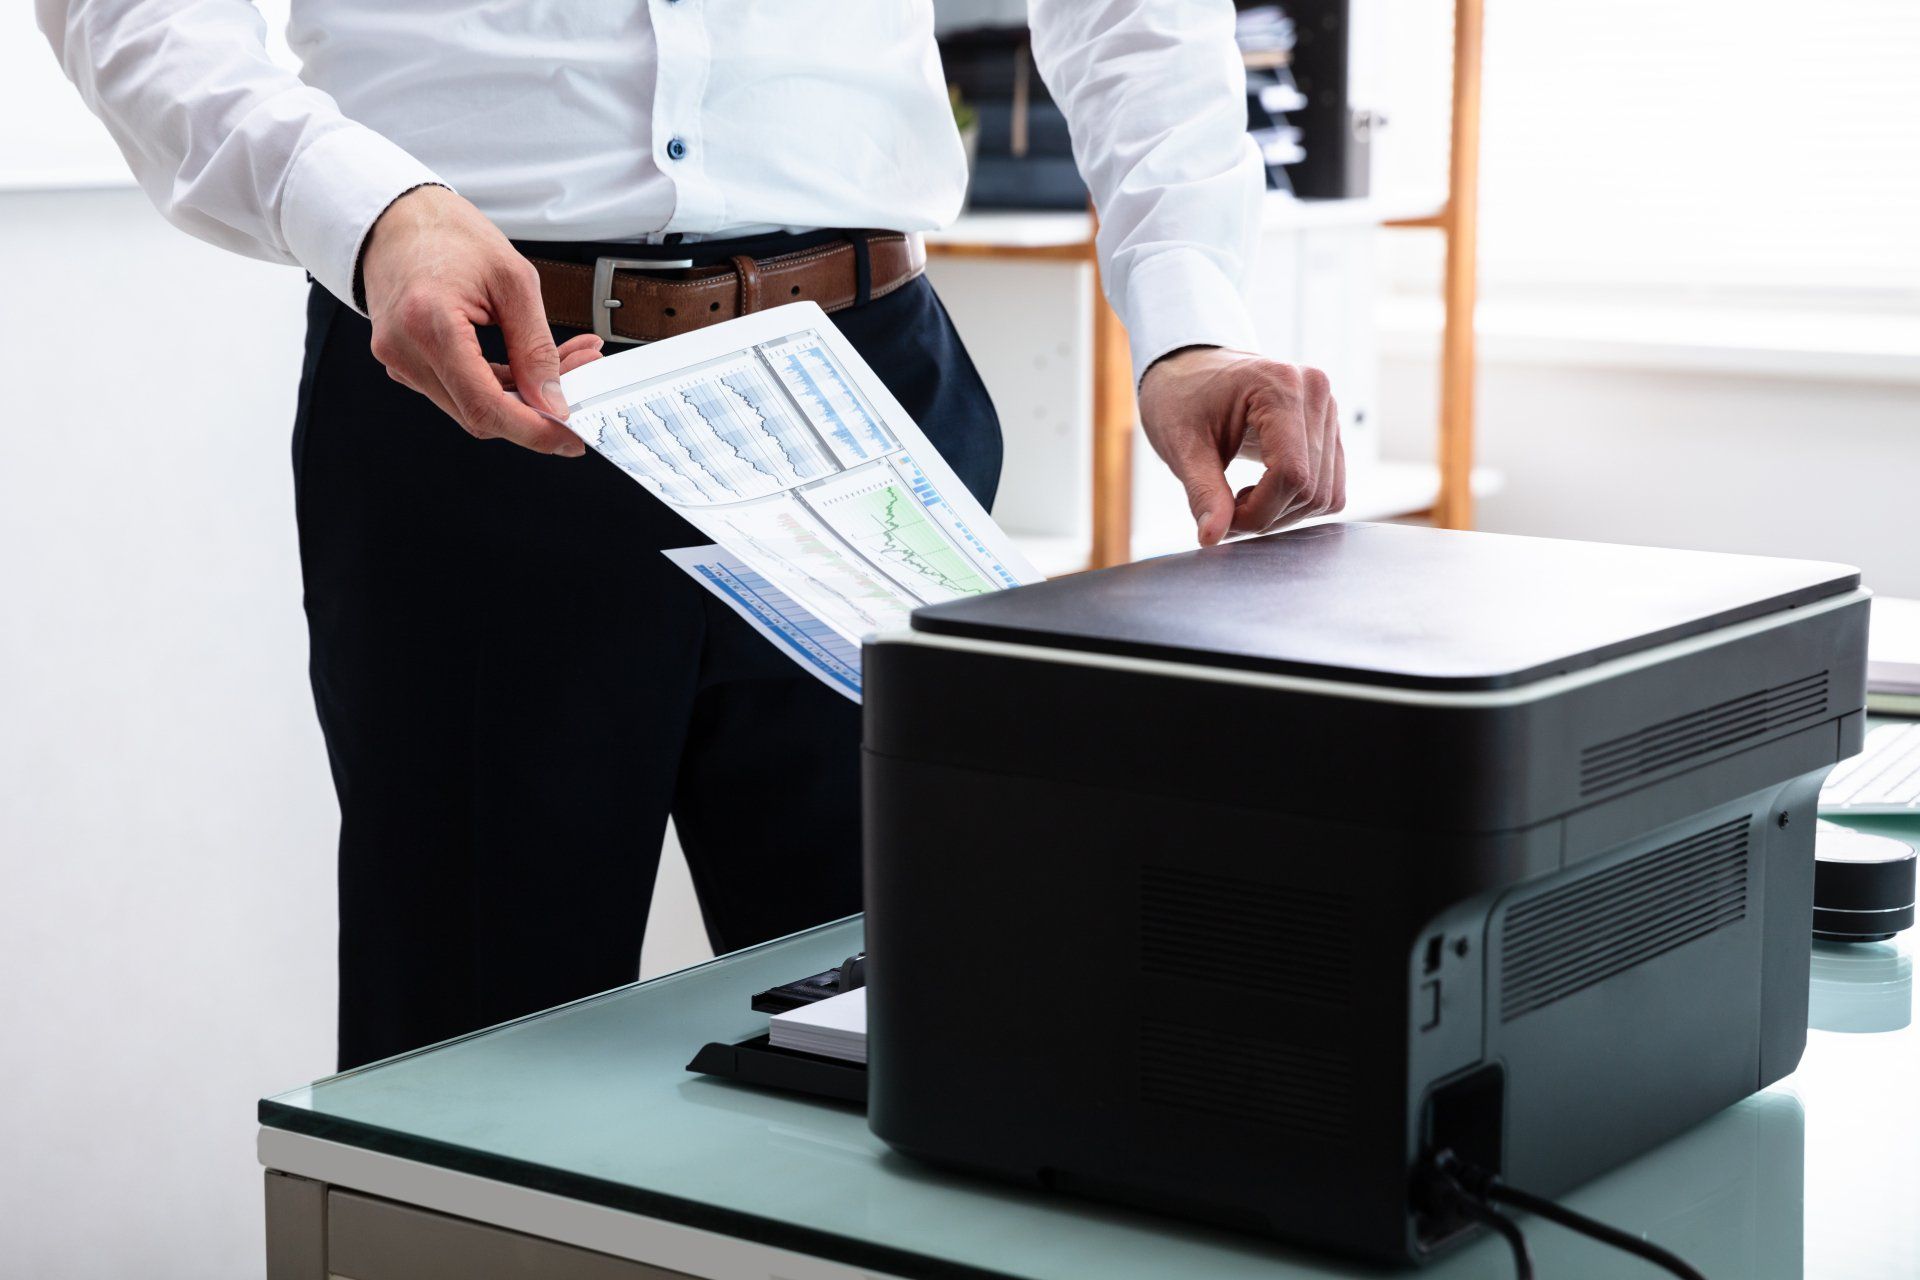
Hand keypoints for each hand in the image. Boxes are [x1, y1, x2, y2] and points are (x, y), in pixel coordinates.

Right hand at [361, 185, 603, 455]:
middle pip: (480, 416)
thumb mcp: (514, 280)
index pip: (485, 407)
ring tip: (566, 360)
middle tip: (583, 378)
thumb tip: (553, 400)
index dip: (534, 431)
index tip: (571, 436)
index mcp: (429, 324)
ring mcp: (399, 361)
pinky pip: (459, 390)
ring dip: (523, 395)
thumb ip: (536, 348)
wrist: (397, 217)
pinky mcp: (405, 363)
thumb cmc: (449, 234)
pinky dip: (499, 384)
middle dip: (538, 408)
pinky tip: (529, 363)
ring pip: (472, 407)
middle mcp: (404, 351)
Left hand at [1137, 347, 1344, 546]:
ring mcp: (1328, 410)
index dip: (1258, 512)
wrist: (1190, 370)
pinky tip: (1262, 490)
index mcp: (1280, 386)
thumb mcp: (1182, 446)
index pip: (1291, 474)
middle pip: (1310, 489)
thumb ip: (1203, 492)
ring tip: (1240, 497)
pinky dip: (1297, 503)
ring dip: (1281, 513)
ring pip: (1325, 495)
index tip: (1223, 520)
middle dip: (1266, 515)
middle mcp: (1315, 392)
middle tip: (1224, 511)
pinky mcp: (1329, 429)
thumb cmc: (1181, 399)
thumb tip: (1211, 538)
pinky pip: (1330, 487)